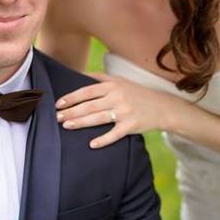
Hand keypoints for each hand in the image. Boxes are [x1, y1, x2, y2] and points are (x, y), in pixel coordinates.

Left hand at [56, 72, 172, 147]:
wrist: (162, 106)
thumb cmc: (137, 93)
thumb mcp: (120, 80)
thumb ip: (100, 78)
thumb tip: (79, 75)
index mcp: (112, 85)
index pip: (87, 91)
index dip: (71, 97)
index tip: (58, 103)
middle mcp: (117, 97)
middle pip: (89, 105)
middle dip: (71, 111)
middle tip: (57, 117)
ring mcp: (124, 112)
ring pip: (98, 118)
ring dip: (81, 122)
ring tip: (67, 126)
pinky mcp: (131, 126)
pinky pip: (114, 134)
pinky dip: (103, 139)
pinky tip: (91, 144)